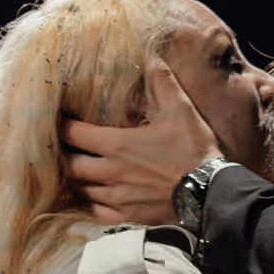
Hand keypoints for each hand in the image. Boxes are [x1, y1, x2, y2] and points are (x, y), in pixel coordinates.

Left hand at [61, 57, 222, 224]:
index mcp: (117, 145)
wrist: (211, 193)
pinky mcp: (129, 216)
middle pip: (71, 166)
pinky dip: (96, 205)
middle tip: (70, 149)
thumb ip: (162, 83)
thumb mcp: (181, 110)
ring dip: (81, 181)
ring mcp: (118, 197)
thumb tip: (152, 57)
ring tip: (84, 172)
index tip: (63, 122)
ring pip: (83, 190)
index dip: (64, 127)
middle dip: (68, 156)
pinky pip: (99, 213)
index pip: (74, 134)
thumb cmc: (194, 151)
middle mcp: (111, 172)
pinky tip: (100, 198)